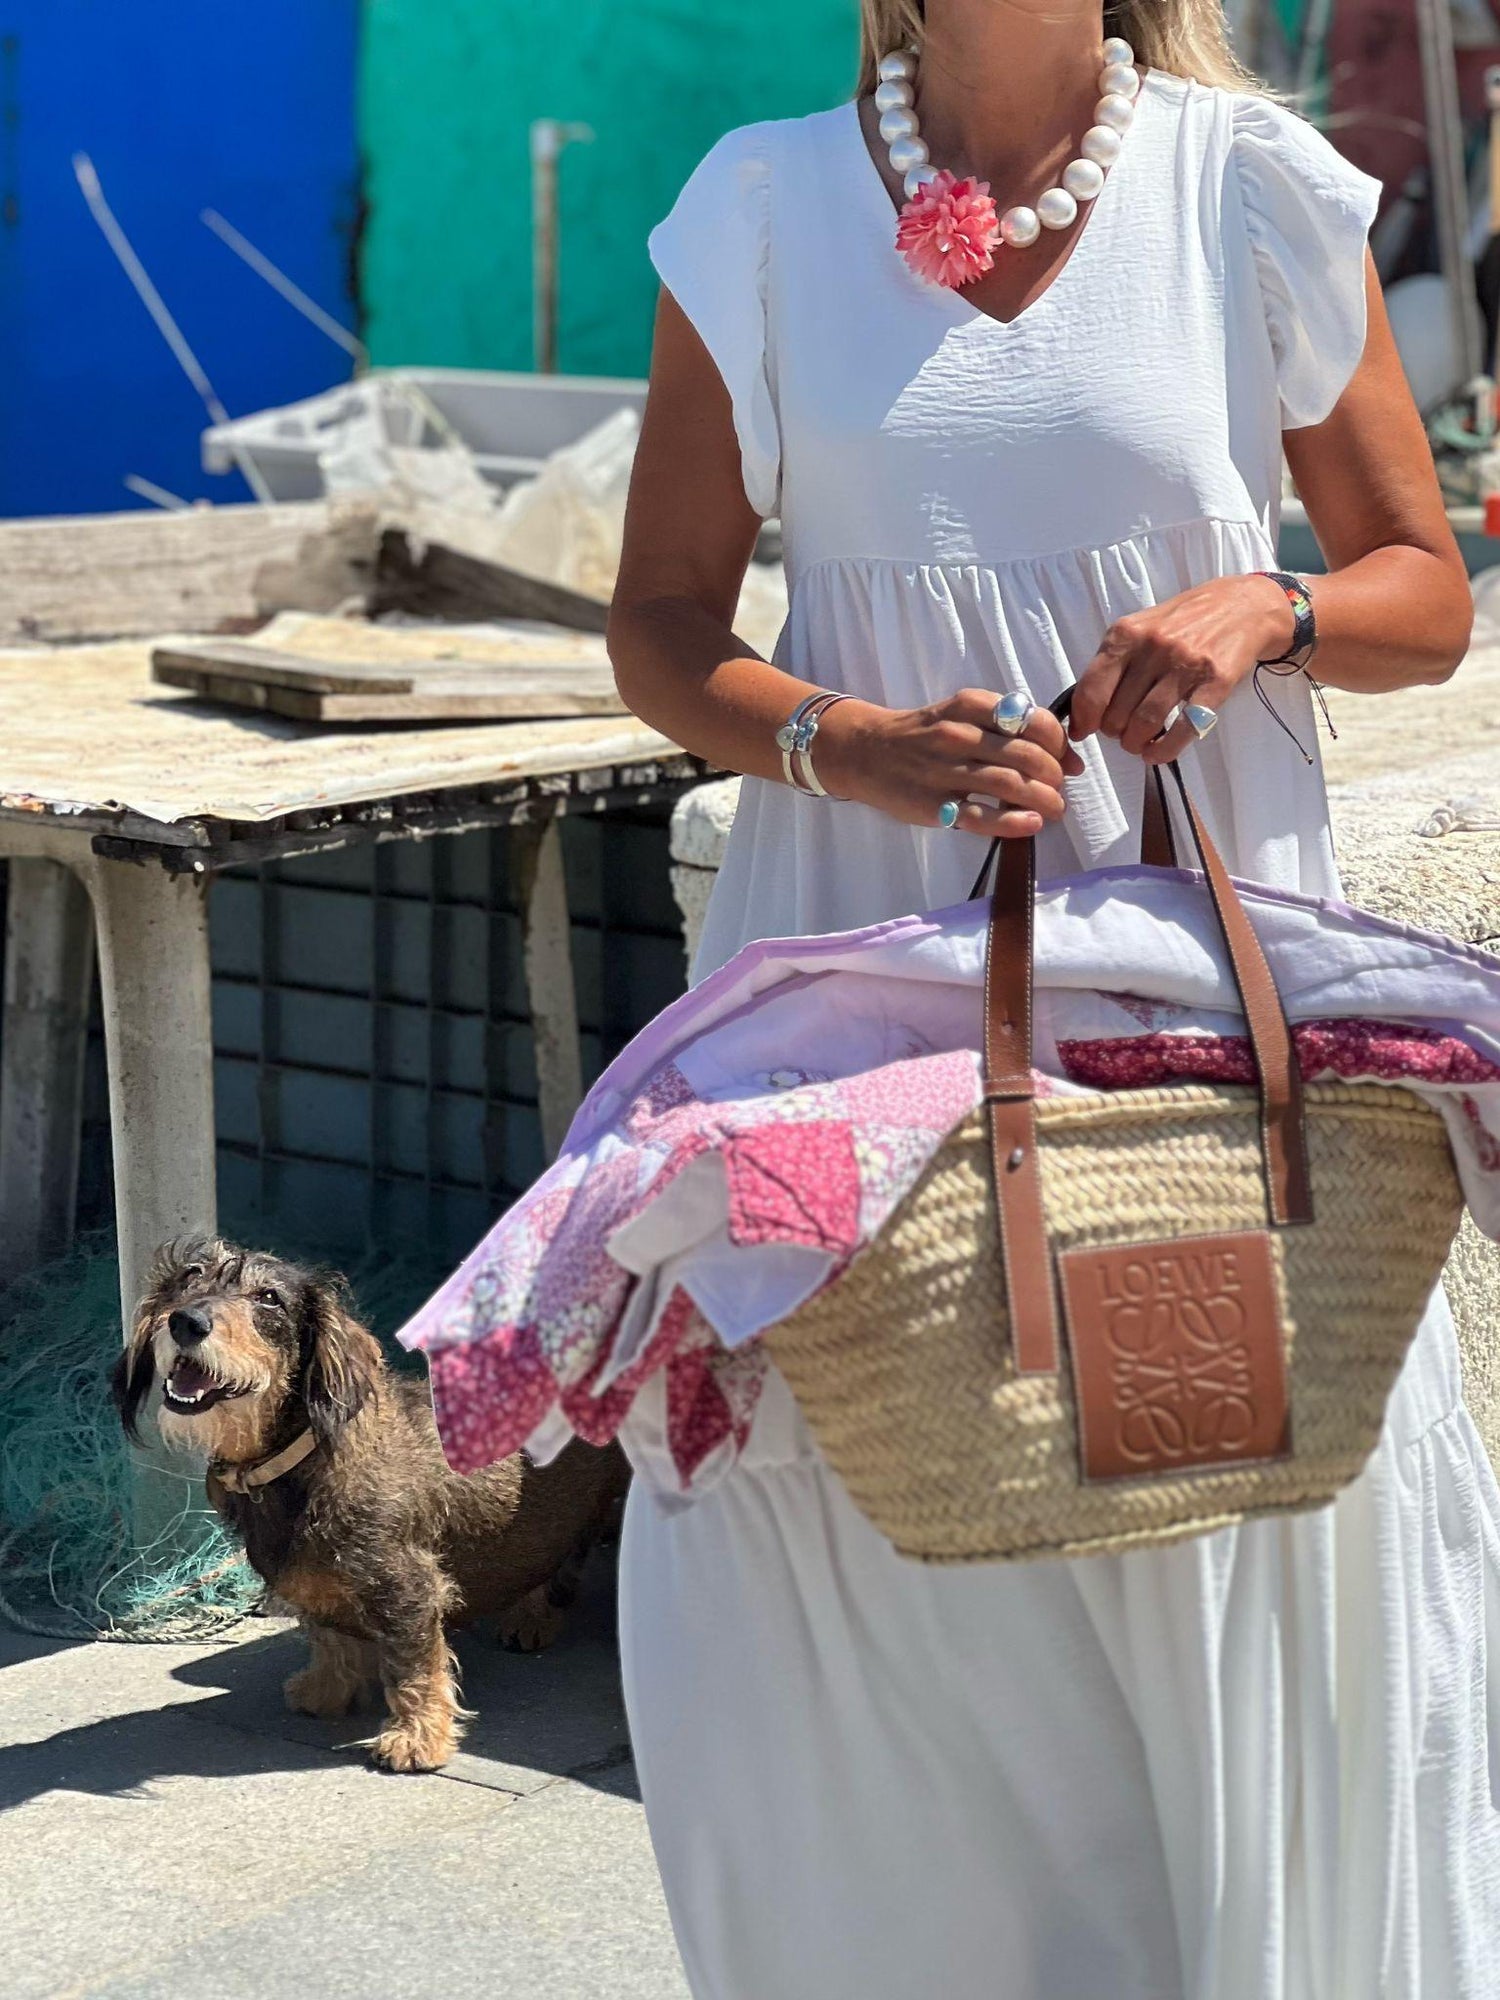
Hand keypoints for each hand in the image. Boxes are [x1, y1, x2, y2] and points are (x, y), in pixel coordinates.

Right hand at [815, 689, 1084, 836]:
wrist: (865, 752)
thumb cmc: (923, 735)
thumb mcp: (960, 713)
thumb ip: (1005, 727)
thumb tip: (1063, 754)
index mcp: (970, 706)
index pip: (1032, 721)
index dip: (1060, 743)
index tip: (1067, 760)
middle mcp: (958, 735)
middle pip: (1026, 755)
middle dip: (1055, 775)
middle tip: (1060, 789)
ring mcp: (944, 771)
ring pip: (1008, 784)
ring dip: (1044, 800)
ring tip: (1055, 809)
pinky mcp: (933, 805)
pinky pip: (981, 816)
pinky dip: (1013, 822)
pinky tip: (1031, 824)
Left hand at [1068, 575, 1295, 762]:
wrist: (1241, 606)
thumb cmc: (1182, 622)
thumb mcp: (1140, 628)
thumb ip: (1112, 663)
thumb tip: (1083, 711)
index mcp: (1127, 633)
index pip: (1091, 688)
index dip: (1083, 719)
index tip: (1083, 731)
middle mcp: (1154, 647)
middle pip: (1117, 712)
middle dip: (1113, 732)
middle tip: (1121, 732)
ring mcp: (1186, 664)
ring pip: (1145, 723)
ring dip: (1135, 743)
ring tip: (1138, 742)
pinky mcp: (1215, 683)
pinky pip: (1183, 729)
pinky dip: (1164, 750)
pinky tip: (1157, 751)